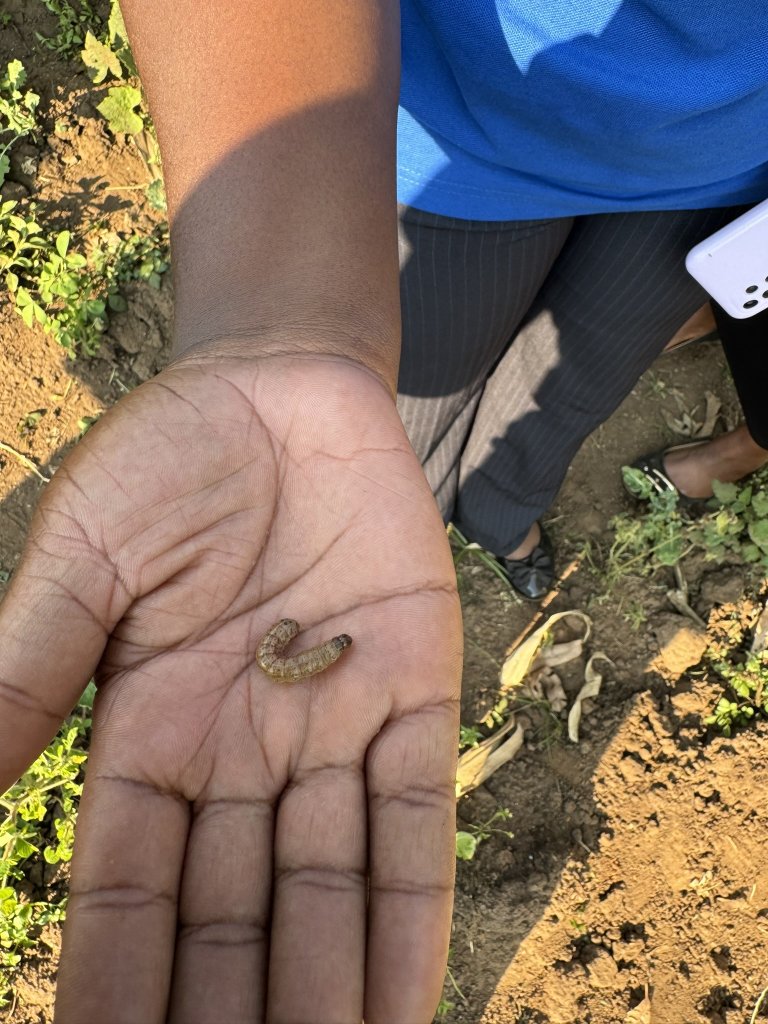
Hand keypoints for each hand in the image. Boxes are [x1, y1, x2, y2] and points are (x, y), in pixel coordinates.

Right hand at [0, 347, 461, 1023]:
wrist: (280, 389)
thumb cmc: (167, 463)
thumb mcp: (81, 565)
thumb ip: (25, 678)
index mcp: (151, 735)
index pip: (130, 890)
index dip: (118, 981)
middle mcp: (243, 755)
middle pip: (233, 916)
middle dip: (229, 1015)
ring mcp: (334, 728)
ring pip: (327, 889)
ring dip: (325, 992)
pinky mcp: (416, 691)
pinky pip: (416, 818)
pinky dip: (412, 912)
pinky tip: (404, 1008)